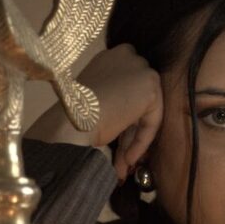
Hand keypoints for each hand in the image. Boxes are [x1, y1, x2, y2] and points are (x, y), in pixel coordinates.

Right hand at [26, 44, 162, 181]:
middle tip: (121, 160)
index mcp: (109, 58)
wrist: (73, 118)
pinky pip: (151, 120)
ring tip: (122, 167)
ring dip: (132, 143)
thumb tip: (126, 121)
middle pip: (136, 102)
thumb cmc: (74, 114)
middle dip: (128, 135)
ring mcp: (141, 68)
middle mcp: (126, 56)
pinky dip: (141, 141)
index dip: (124, 120)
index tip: (117, 143)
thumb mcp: (94, 100)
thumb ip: (113, 101)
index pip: (125, 90)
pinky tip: (128, 159)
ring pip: (144, 114)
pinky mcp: (151, 85)